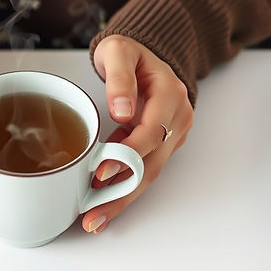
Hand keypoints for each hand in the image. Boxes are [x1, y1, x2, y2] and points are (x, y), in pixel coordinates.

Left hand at [84, 35, 193, 233]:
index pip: (151, 133)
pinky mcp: (163, 145)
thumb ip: (119, 78)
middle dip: (122, 193)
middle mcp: (177, 118)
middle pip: (151, 164)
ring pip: (149, 173)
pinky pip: (145, 169)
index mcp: (170, 95)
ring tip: (95, 219)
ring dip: (122, 198)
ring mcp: (173, 134)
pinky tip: (102, 204)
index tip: (101, 172)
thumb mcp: (118, 51)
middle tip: (94, 214)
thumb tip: (122, 109)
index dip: (126, 155)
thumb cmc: (129, 53)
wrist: (145, 54)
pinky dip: (124, 187)